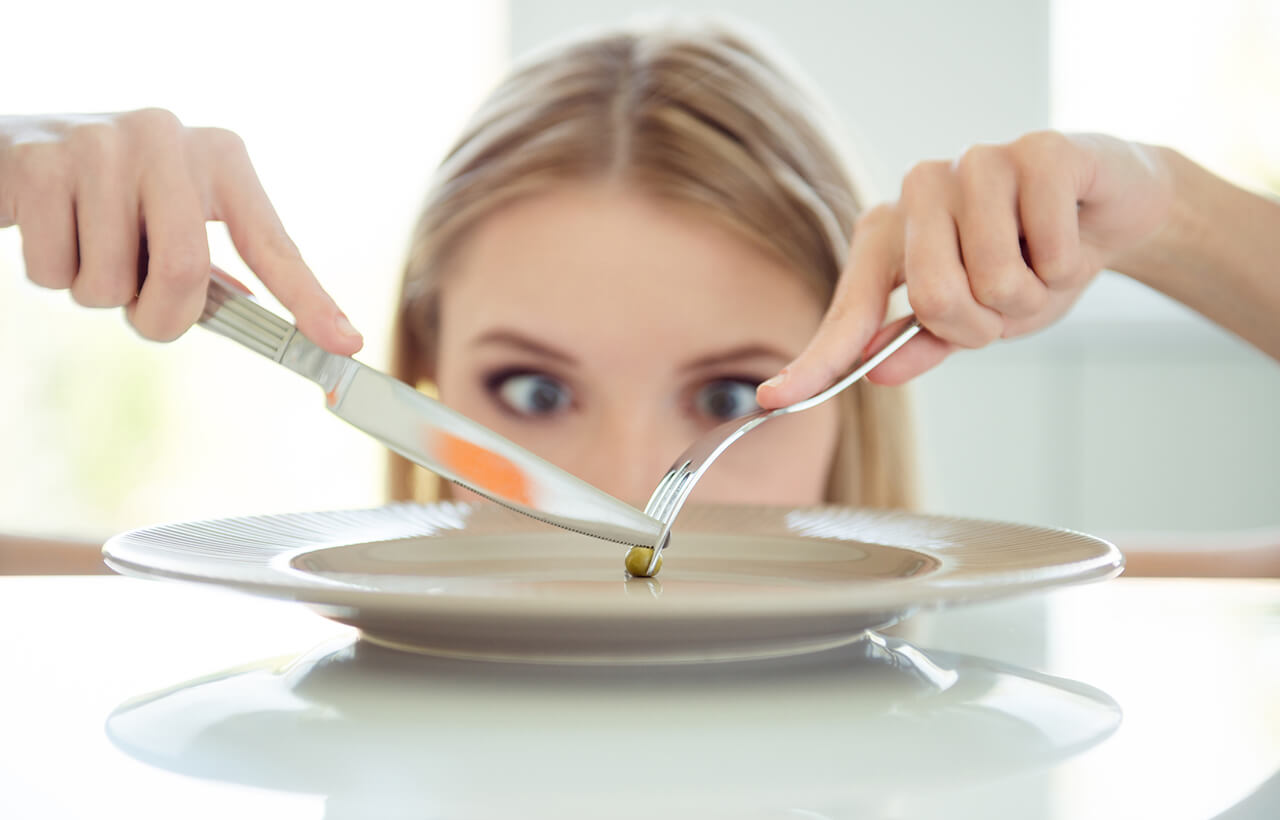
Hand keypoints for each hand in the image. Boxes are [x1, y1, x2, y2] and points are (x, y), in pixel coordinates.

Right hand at [0, 109, 361, 351]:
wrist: (16, 150)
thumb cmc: (116, 201)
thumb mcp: (173, 217)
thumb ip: (215, 268)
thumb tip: (263, 323)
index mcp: (221, 156)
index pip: (272, 242)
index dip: (309, 299)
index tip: (346, 344)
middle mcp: (169, 138)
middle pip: (187, 271)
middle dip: (162, 315)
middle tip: (143, 309)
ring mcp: (101, 144)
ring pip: (112, 280)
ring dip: (97, 293)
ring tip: (90, 247)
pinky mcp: (39, 162)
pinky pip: (55, 269)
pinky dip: (52, 275)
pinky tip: (50, 230)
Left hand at [758, 131, 1173, 404]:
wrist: (1108, 209)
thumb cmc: (1027, 263)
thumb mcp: (972, 318)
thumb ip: (920, 342)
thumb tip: (873, 371)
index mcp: (888, 235)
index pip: (849, 310)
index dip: (815, 360)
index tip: (774, 399)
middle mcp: (918, 190)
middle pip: (936, 298)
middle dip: (985, 324)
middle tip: (1009, 305)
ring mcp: (975, 163)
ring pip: (996, 277)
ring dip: (1033, 295)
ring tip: (1042, 266)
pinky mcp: (1037, 150)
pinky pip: (1049, 245)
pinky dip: (1068, 263)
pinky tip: (1070, 235)